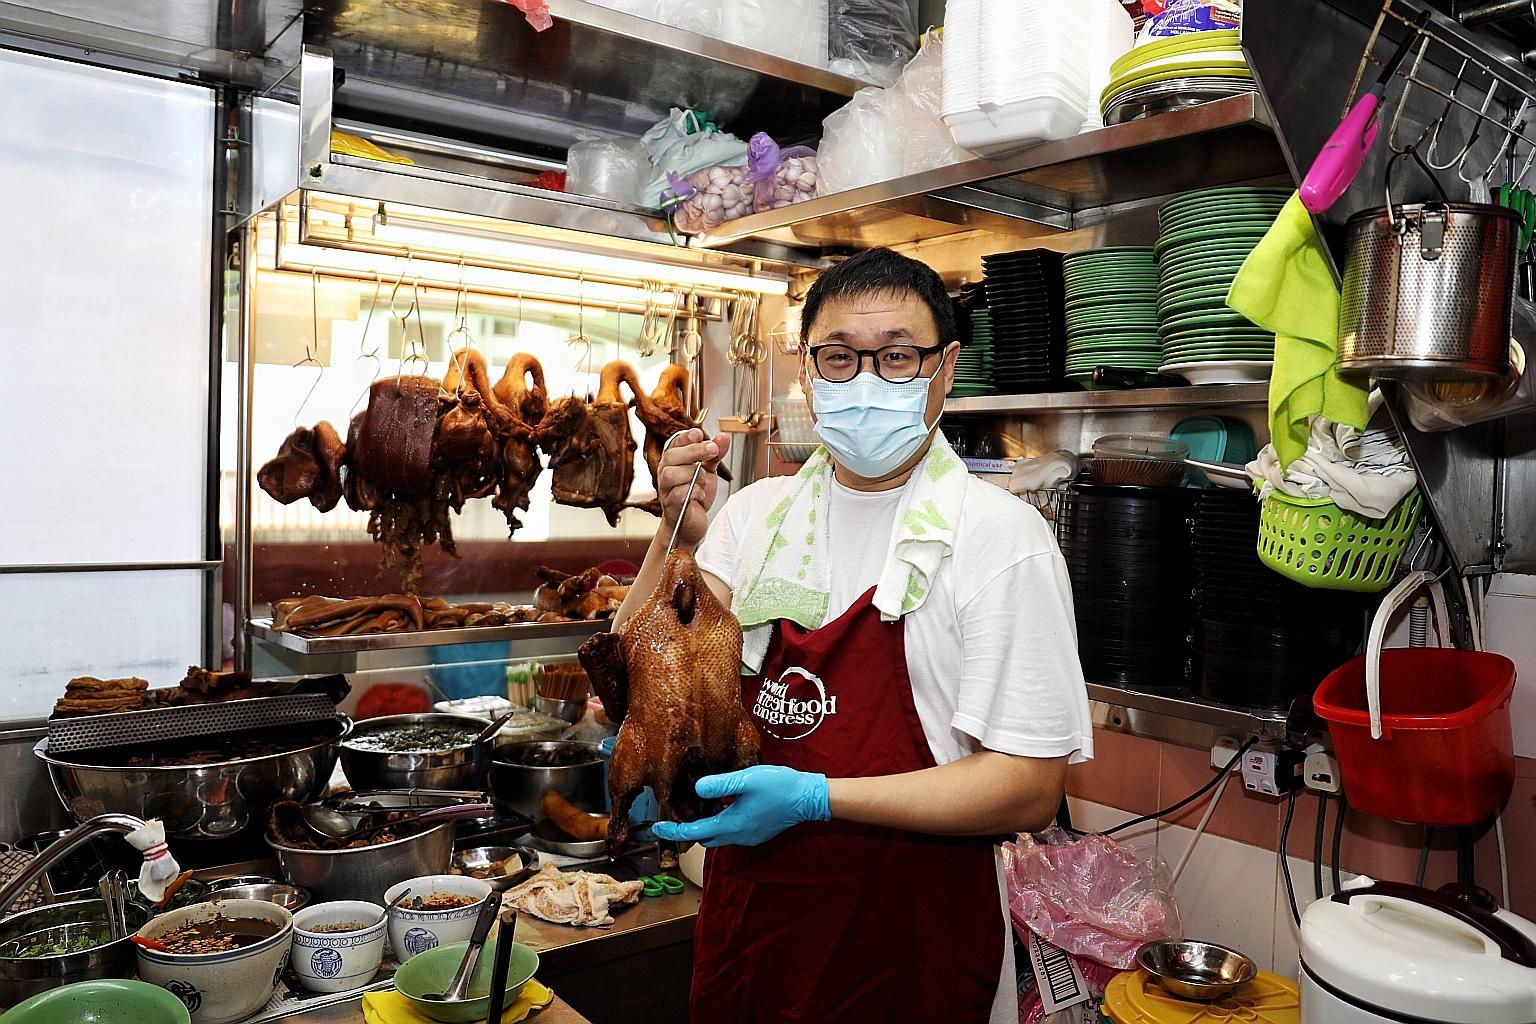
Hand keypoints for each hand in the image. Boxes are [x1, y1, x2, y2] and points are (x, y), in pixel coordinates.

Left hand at [651, 765, 829, 846]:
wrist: (809, 798)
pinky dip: (720, 824)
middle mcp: (738, 836)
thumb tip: (696, 788)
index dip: (673, 831)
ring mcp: (749, 836)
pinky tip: (722, 807)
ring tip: (695, 809)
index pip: (694, 833)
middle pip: (704, 838)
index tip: (657, 828)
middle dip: (687, 831)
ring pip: (718, 836)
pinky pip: (731, 832)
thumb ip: (721, 784)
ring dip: (704, 827)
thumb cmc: (780, 786)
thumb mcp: (747, 779)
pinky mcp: (757, 832)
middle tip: (673, 817)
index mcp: (732, 824)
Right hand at [658, 428, 729, 549]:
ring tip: (704, 479)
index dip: (686, 437)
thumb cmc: (696, 497)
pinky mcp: (672, 506)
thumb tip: (723, 437)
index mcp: (674, 462)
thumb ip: (715, 455)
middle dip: (694, 451)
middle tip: (713, 450)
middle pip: (671, 456)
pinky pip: (678, 494)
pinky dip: (693, 492)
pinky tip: (701, 494)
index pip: (674, 443)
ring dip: (692, 473)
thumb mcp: (709, 471)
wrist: (691, 526)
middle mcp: (666, 474)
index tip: (700, 434)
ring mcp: (666, 490)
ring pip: (671, 474)